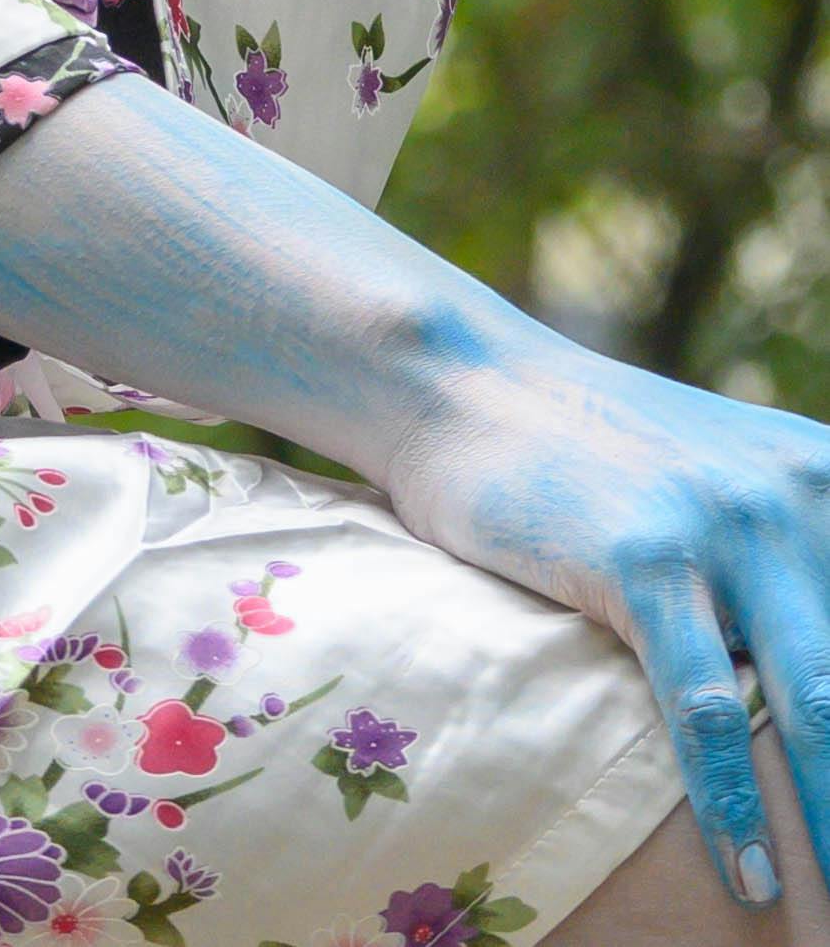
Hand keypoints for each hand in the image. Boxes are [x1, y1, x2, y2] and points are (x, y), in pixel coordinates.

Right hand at [382, 341, 829, 912]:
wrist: (465, 382)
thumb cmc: (602, 458)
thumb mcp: (730, 488)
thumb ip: (795, 564)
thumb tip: (815, 700)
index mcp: (828, 479)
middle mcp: (799, 494)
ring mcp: (722, 522)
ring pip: (817, 707)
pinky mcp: (643, 556)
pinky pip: (709, 708)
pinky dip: (735, 806)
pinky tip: (752, 878)